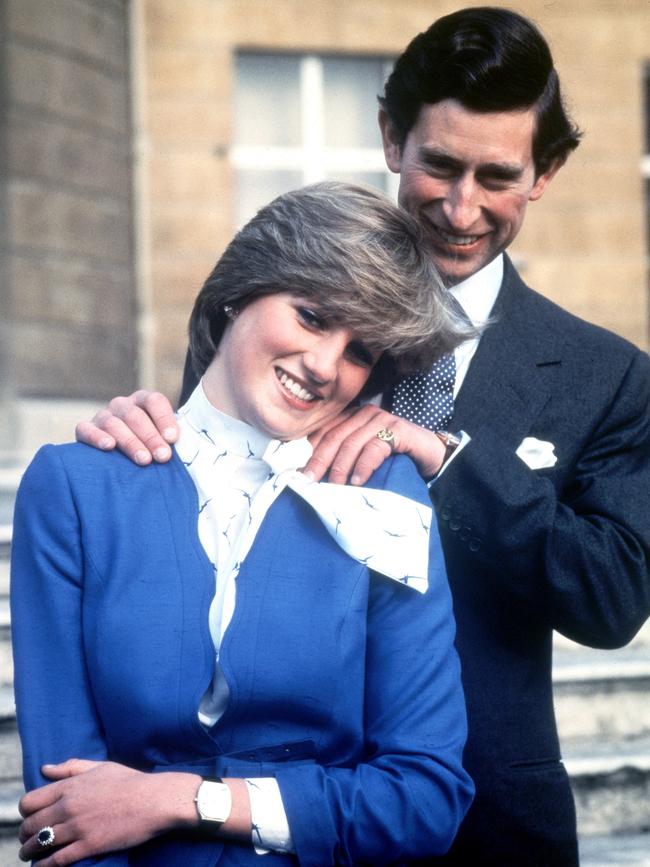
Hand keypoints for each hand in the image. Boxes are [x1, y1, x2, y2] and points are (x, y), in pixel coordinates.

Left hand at [18, 759, 199, 864]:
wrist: (154, 800)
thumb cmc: (130, 781)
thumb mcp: (100, 767)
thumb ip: (71, 767)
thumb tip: (45, 769)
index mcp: (70, 786)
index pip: (30, 802)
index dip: (25, 812)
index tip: (30, 817)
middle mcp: (68, 806)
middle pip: (30, 825)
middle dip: (25, 834)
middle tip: (27, 839)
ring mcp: (77, 827)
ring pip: (39, 844)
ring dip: (29, 851)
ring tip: (30, 854)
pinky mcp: (88, 846)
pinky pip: (56, 861)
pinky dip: (44, 866)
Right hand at [75, 390, 178, 464]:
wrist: (120, 458)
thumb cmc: (150, 448)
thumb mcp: (163, 439)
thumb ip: (171, 438)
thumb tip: (185, 446)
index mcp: (144, 401)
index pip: (154, 401)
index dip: (164, 418)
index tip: (173, 438)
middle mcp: (122, 405)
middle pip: (135, 415)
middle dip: (151, 437)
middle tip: (163, 456)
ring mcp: (103, 416)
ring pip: (114, 424)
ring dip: (130, 442)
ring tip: (144, 460)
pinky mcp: (85, 429)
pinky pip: (86, 430)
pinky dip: (97, 437)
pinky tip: (109, 446)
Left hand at [305, 404, 446, 484]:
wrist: (431, 457)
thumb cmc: (394, 460)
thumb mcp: (363, 459)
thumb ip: (343, 460)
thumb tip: (312, 475)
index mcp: (352, 417)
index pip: (324, 431)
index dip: (310, 452)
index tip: (301, 474)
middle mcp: (365, 414)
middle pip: (334, 437)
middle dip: (320, 461)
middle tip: (310, 481)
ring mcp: (382, 419)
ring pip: (352, 443)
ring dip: (340, 467)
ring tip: (334, 487)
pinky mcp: (398, 429)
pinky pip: (374, 448)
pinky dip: (363, 466)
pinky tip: (358, 481)